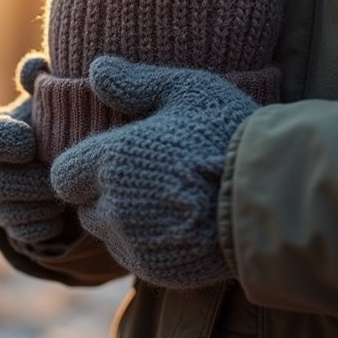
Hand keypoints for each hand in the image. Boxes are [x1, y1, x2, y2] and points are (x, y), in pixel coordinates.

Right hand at [0, 54, 67, 243]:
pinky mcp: (16, 226)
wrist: (78, 160)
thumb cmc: (66, 119)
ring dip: (34, 204)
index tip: (28, 141)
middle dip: (19, 180)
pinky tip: (62, 216)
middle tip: (54, 176)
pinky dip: (43, 226)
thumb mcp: (58, 95)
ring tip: (63, 194)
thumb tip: (35, 66)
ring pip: (1, 210)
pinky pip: (21, 234)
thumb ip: (45, 79)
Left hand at [50, 56, 257, 287]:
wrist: (274, 196)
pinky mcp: (155, 269)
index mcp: (111, 160)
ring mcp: (133, 242)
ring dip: (124, 220)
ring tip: (167, 199)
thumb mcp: (187, 90)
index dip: (83, 166)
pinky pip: (133, 256)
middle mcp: (113, 204)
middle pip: (84, 205)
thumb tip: (97, 68)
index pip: (63, 174)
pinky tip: (180, 222)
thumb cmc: (231, 133)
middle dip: (104, 193)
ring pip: (107, 233)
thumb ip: (136, 82)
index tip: (114, 158)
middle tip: (147, 176)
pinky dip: (147, 243)